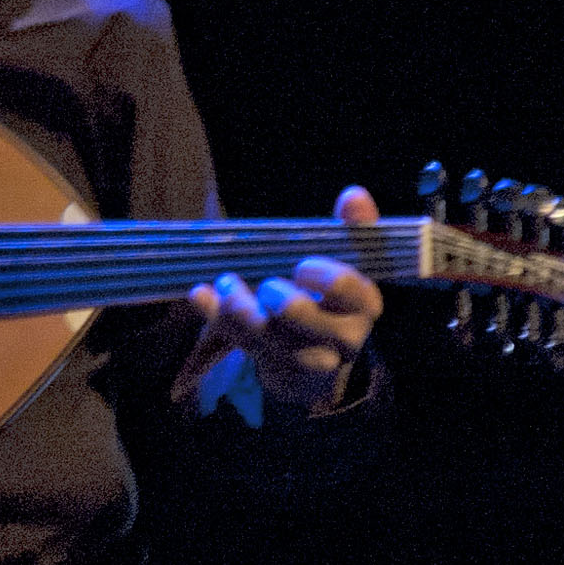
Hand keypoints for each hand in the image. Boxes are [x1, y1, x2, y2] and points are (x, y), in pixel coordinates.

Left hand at [171, 186, 384, 415]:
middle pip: (314, 325)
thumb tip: (355, 195)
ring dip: (243, 311)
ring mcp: (308, 359)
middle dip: (286, 303)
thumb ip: (351, 228)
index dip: (327, 278)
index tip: (300, 265)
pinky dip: (218, 318)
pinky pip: (244, 347)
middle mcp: (343, 337)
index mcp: (363, 303)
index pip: (352, 291)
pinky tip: (200, 295)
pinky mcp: (275, 369)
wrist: (317, 351)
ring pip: (276, 343)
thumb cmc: (328, 294)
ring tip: (226, 284)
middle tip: (266, 285)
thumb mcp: (343, 260)